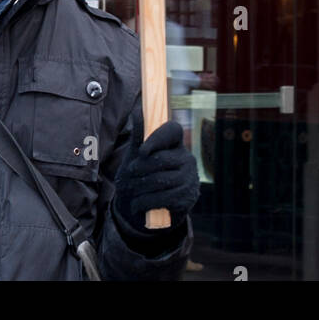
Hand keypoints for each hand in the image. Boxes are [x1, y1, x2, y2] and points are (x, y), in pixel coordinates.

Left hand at [111, 113, 198, 235]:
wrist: (149, 208)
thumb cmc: (142, 174)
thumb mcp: (137, 155)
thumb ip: (139, 135)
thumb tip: (138, 112)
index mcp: (176, 143)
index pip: (172, 130)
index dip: (157, 138)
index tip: (141, 151)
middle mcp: (187, 158)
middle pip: (160, 159)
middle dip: (139, 169)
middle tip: (128, 174)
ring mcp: (190, 178)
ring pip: (159, 180)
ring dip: (139, 188)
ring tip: (131, 191)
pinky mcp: (188, 198)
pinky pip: (163, 198)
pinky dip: (145, 202)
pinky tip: (137, 204)